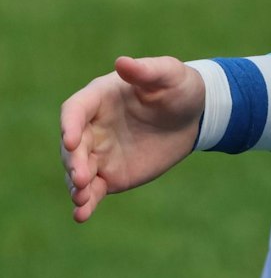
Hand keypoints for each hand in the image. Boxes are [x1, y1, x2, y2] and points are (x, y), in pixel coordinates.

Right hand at [59, 56, 205, 220]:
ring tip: (81, 199)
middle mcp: (91, 127)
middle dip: (74, 162)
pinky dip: (86, 203)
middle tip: (82, 177)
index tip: (72, 141)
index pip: (75, 111)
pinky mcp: (110, 174)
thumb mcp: (169, 74)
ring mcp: (98, 153)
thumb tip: (122, 62)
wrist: (194, 115)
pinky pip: (94, 190)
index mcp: (98, 99)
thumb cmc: (178, 87)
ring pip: (78, 171)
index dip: (70, 125)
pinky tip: (82, 215)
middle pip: (73, 146)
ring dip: (76, 186)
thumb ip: (146, 70)